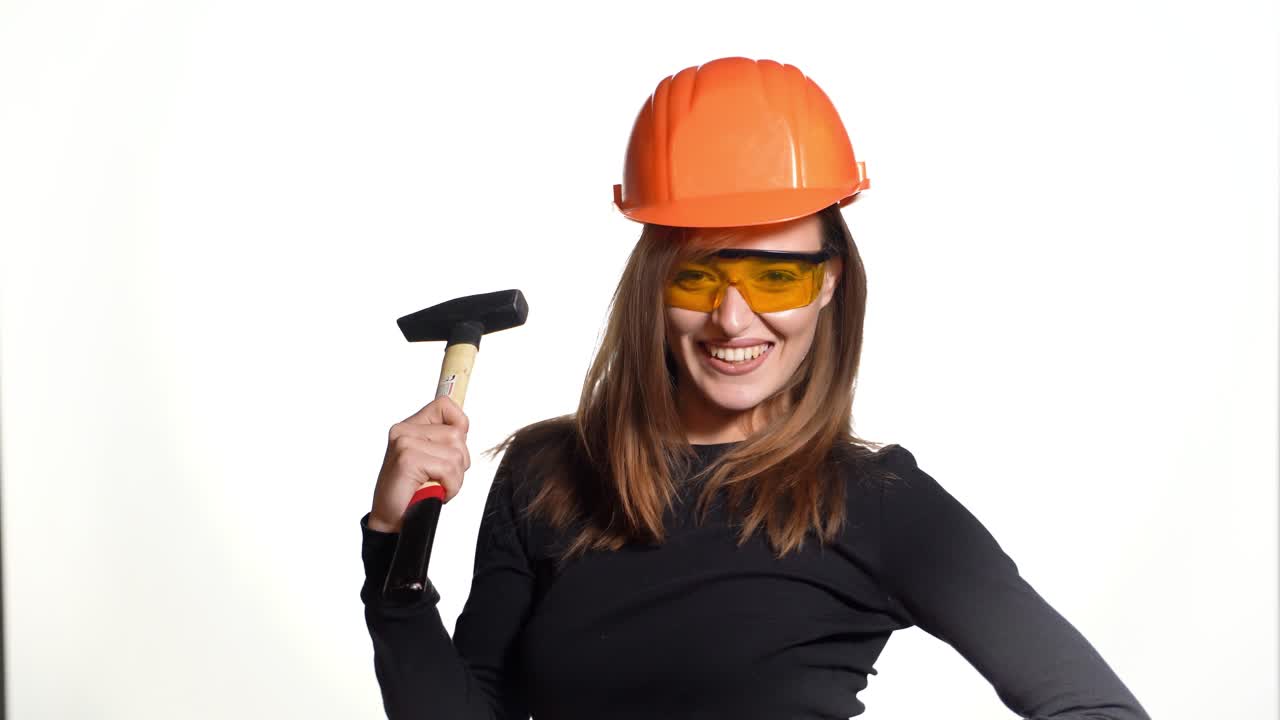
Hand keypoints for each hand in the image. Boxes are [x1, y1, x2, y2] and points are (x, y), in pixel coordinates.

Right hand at [368, 395, 470, 533]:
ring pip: (456, 453)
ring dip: (455, 477)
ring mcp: (405, 442)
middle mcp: (404, 430)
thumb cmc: (413, 491)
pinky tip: (434, 492)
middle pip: (457, 434)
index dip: (460, 423)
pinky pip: (449, 469)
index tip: (455, 447)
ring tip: (436, 486)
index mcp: (410, 426)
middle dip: (460, 461)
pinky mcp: (408, 459)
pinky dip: (450, 486)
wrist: (391, 520)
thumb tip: (464, 427)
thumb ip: (444, 440)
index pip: (444, 405)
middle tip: (441, 477)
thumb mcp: (432, 459)